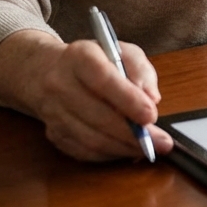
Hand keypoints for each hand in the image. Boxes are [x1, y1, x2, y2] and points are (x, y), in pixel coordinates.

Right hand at [0, 29, 174, 161]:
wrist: (44, 72)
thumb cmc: (93, 61)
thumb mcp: (121, 51)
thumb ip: (140, 70)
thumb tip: (152, 99)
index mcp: (79, 57)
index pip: (102, 80)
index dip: (128, 100)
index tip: (151, 115)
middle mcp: (60, 85)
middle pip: (97, 115)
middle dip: (132, 134)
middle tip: (161, 142)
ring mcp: (53, 112)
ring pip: (90, 139)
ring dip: (123, 148)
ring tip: (149, 149)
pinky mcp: (53, 134)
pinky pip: (83, 151)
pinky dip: (109, 154)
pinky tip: (127, 150)